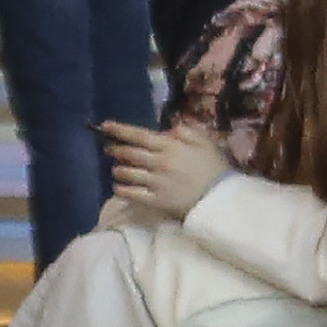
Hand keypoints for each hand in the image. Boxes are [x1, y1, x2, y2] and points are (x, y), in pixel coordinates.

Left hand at [99, 118, 230, 222]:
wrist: (221, 197)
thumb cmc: (213, 167)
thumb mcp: (204, 141)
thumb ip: (185, 131)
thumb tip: (167, 129)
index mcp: (170, 146)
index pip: (138, 135)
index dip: (119, 130)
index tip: (105, 126)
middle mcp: (159, 163)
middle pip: (129, 154)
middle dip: (115, 149)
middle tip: (109, 148)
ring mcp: (156, 183)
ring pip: (127, 174)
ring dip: (118, 169)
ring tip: (117, 169)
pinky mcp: (156, 200)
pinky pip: (131, 194)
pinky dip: (121, 189)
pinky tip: (118, 187)